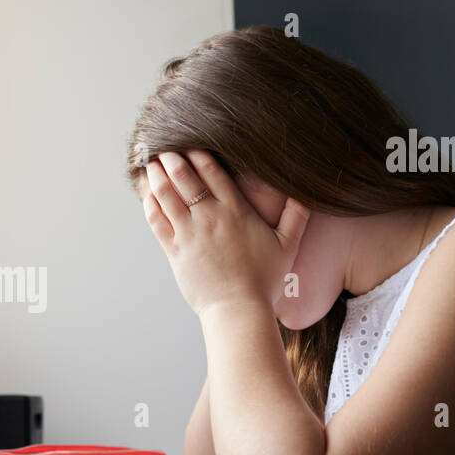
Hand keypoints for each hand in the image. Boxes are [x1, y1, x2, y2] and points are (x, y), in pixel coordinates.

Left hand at [141, 150, 309, 317]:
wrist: (238, 310)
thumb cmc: (264, 280)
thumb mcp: (288, 245)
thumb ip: (296, 215)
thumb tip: (306, 193)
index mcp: (235, 210)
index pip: (212, 172)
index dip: (198, 154)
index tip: (190, 144)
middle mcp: (209, 217)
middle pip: (184, 177)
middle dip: (173, 159)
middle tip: (165, 149)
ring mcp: (189, 234)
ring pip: (166, 195)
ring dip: (157, 177)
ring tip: (152, 165)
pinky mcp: (175, 251)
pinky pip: (157, 222)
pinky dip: (150, 205)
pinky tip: (148, 196)